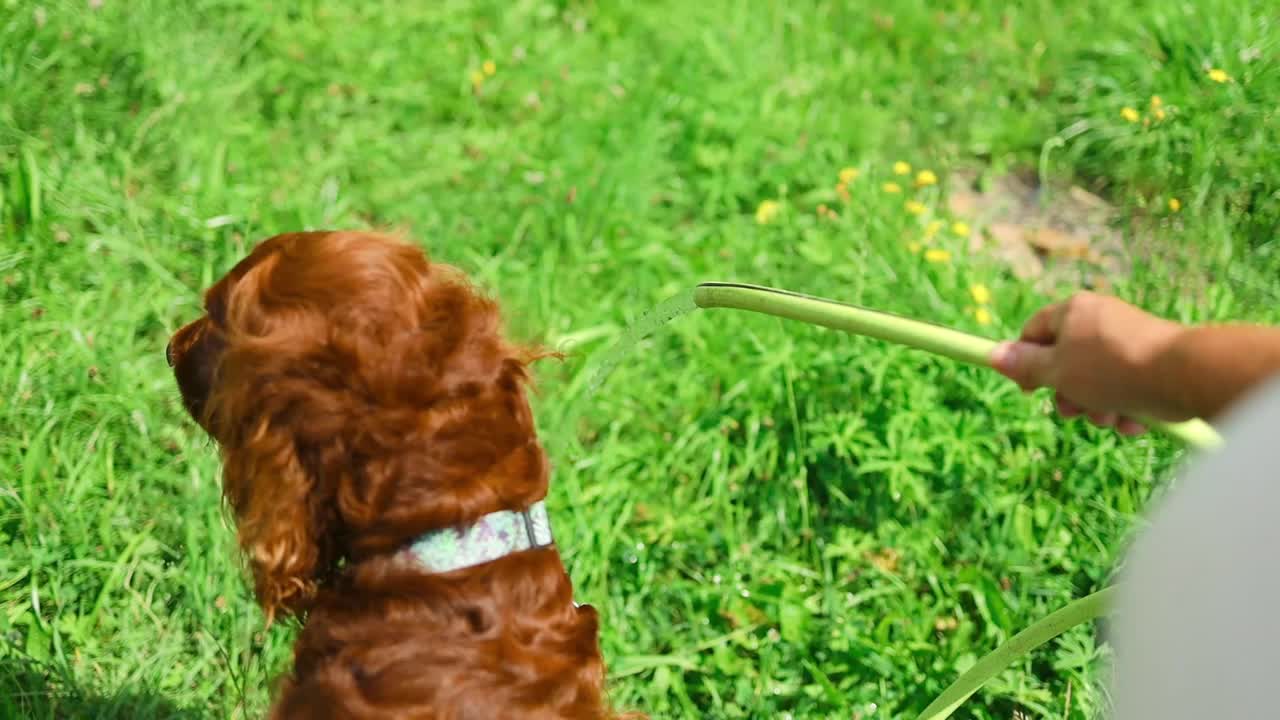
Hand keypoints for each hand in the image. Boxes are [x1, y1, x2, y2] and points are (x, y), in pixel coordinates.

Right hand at [988, 292, 1186, 433]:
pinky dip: (1125, 405)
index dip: (1025, 362)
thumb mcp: (1058, 371)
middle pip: (1066, 361)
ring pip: (1096, 379)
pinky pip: (1125, 386)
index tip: (1029, 391)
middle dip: (1068, 394)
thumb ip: (1025, 365)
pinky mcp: (1153, 362)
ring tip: (1110, 417)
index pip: (1033, 332)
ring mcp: (1128, 340)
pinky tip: (1134, 420)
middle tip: (1073, 411)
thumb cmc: (1112, 369)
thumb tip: (994, 354)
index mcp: (1073, 311)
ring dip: (1096, 406)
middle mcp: (1100, 320)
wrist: (1185, 375)